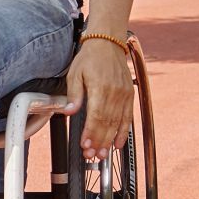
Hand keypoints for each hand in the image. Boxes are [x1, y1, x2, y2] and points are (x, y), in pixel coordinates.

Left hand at [74, 35, 136, 158]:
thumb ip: (74, 94)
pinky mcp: (129, 95)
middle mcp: (115, 93)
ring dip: (109, 140)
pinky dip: (123, 132)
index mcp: (100, 87)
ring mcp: (124, 94)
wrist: (108, 43)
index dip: (91, 133)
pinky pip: (127, 117)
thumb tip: (69, 111)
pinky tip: (118, 143)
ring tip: (102, 154)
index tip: (85, 145)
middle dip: (99, 141)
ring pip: (118, 123)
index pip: (96, 116)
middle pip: (107, 123)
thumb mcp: (75, 73)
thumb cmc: (90, 57)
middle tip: (91, 155)